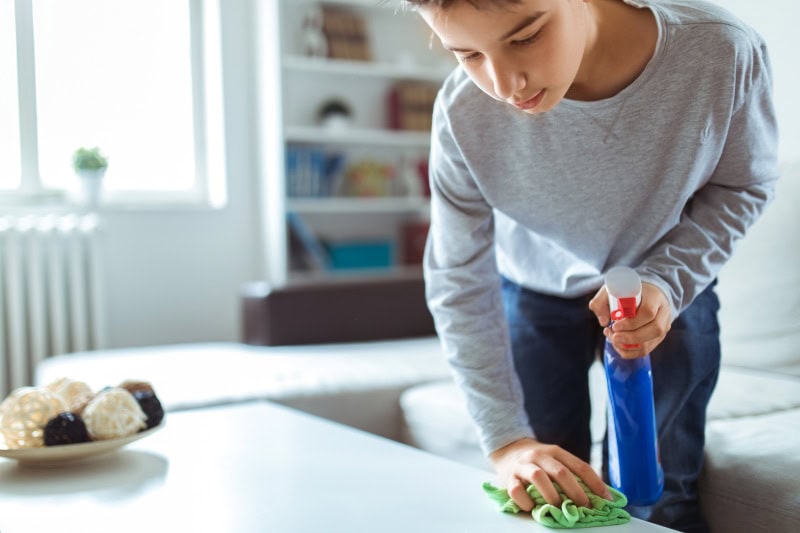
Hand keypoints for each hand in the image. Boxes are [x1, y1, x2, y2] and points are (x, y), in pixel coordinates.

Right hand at [488, 437, 610, 510]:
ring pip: (538, 478)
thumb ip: (572, 473)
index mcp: (555, 451)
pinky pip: (517, 491)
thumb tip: (600, 495)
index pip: (580, 466)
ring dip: (552, 496)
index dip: (596, 483)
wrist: (507, 449)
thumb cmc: (538, 461)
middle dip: (576, 493)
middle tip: (585, 508)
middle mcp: (538, 456)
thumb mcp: (555, 460)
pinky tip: (533, 507)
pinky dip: (527, 502)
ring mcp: (522, 466)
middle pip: (561, 472)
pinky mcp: (508, 478)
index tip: (607, 499)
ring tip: (559, 509)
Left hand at [588, 282, 671, 358]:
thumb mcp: (611, 290)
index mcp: (654, 297)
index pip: (648, 312)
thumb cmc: (627, 291)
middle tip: (613, 337)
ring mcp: (664, 326)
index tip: (615, 325)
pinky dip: (629, 352)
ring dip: (628, 346)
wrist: (644, 294)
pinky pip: (646, 350)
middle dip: (630, 338)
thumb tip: (604, 321)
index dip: (631, 323)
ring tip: (613, 338)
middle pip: (654, 330)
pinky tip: (618, 344)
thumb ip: (601, 302)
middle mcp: (663, 312)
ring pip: (650, 343)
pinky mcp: (658, 337)